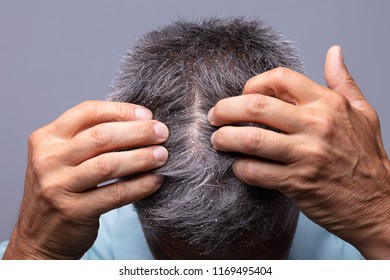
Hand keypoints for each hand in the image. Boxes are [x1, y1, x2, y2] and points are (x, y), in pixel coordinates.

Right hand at [3, 101, 168, 258]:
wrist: (39, 236)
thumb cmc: (61, 189)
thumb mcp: (63, 157)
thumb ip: (89, 139)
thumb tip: (138, 122)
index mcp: (46, 138)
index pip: (88, 112)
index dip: (121, 110)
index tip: (147, 114)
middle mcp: (48, 160)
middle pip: (101, 136)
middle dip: (138, 132)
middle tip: (162, 133)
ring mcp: (57, 187)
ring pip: (109, 164)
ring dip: (142, 157)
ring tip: (163, 155)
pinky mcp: (73, 211)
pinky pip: (115, 194)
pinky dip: (140, 185)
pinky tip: (156, 180)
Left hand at [208, 46, 389, 258]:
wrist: (377, 203)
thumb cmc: (367, 158)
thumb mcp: (362, 112)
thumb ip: (343, 81)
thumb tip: (333, 52)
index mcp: (329, 104)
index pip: (280, 79)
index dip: (254, 84)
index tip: (244, 95)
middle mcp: (317, 126)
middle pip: (257, 106)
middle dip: (226, 109)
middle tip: (214, 116)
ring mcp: (306, 155)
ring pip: (251, 139)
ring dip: (225, 138)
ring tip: (218, 140)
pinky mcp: (296, 183)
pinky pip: (256, 172)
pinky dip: (240, 168)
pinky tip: (238, 166)